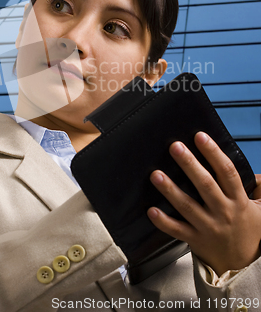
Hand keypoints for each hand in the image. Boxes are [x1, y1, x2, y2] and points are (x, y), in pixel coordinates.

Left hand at [147, 132, 260, 275]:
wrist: (244, 265)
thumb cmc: (248, 230)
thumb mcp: (260, 208)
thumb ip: (256, 188)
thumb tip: (255, 171)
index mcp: (238, 200)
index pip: (226, 172)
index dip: (213, 153)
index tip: (200, 136)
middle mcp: (223, 212)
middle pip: (205, 184)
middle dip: (189, 164)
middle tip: (175, 147)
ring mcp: (208, 226)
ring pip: (188, 206)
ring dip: (170, 190)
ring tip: (156, 175)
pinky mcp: (195, 240)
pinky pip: (177, 230)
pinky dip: (163, 222)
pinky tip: (151, 210)